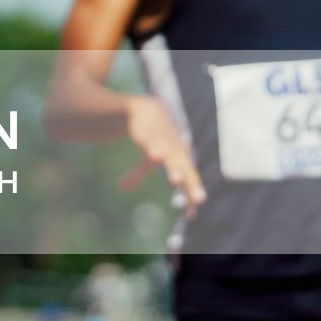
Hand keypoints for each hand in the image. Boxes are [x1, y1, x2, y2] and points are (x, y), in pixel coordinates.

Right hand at [118, 94, 205, 210]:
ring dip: (173, 167)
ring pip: (170, 156)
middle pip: (185, 169)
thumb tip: (121, 189)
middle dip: (191, 184)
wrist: (146, 105)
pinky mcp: (147, 131)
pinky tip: (155, 156)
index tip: (192, 215)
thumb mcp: (146, 153)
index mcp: (179, 158)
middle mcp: (175, 150)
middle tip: (199, 200)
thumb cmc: (152, 133)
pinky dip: (154, 148)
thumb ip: (137, 173)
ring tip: (175, 181)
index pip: (189, 178)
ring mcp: (162, 140)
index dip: (191, 194)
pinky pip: (152, 140)